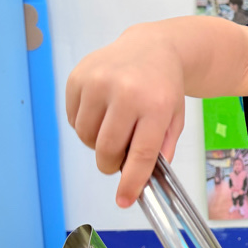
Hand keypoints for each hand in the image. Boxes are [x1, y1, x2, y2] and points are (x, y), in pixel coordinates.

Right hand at [66, 24, 185, 207]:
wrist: (152, 47)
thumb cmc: (163, 87)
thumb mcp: (175, 118)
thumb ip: (161, 149)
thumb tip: (139, 181)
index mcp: (156, 105)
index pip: (141, 154)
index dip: (130, 182)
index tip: (123, 200)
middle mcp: (126, 91)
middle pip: (107, 149)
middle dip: (111, 163)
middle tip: (118, 159)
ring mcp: (99, 82)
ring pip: (86, 137)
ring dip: (97, 143)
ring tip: (113, 128)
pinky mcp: (78, 77)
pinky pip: (73, 120)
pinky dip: (85, 125)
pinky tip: (102, 111)